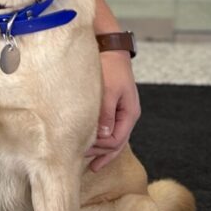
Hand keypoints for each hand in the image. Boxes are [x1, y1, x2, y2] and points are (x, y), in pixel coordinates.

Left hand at [85, 50, 140, 171]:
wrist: (111, 48)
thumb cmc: (111, 67)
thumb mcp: (109, 90)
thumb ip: (106, 114)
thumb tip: (102, 137)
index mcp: (129, 113)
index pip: (116, 140)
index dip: (100, 148)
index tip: (82, 149)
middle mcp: (127, 116)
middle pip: (116, 144)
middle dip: (100, 154)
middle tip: (81, 160)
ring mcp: (120, 112)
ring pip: (113, 138)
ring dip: (101, 150)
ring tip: (87, 162)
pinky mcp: (112, 107)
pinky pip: (108, 129)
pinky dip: (100, 139)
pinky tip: (91, 145)